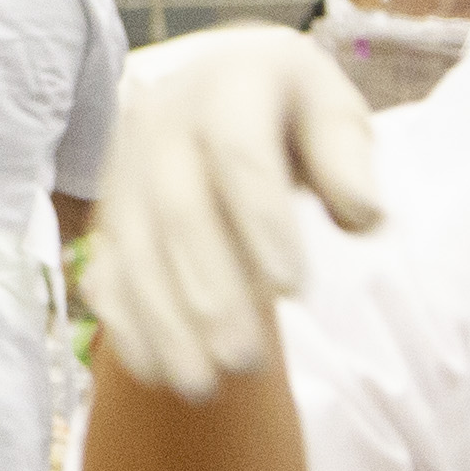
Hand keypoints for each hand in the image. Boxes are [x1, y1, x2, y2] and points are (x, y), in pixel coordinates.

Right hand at [85, 26, 386, 401]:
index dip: (261, 222)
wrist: (212, 84)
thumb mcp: (331, 110)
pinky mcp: (107, 208)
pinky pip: (106, 268)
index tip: (293, 291)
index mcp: (231, 83)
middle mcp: (164, 119)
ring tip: (201, 386)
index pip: (238, 152)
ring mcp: (125, 166)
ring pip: (135, 249)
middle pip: (179, 210)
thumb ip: (347, 157)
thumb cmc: (290, 110)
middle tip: (246, 362)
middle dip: (210, 292)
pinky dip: (127, 323)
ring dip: (164, 323)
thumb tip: (363, 216)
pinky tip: (156, 371)